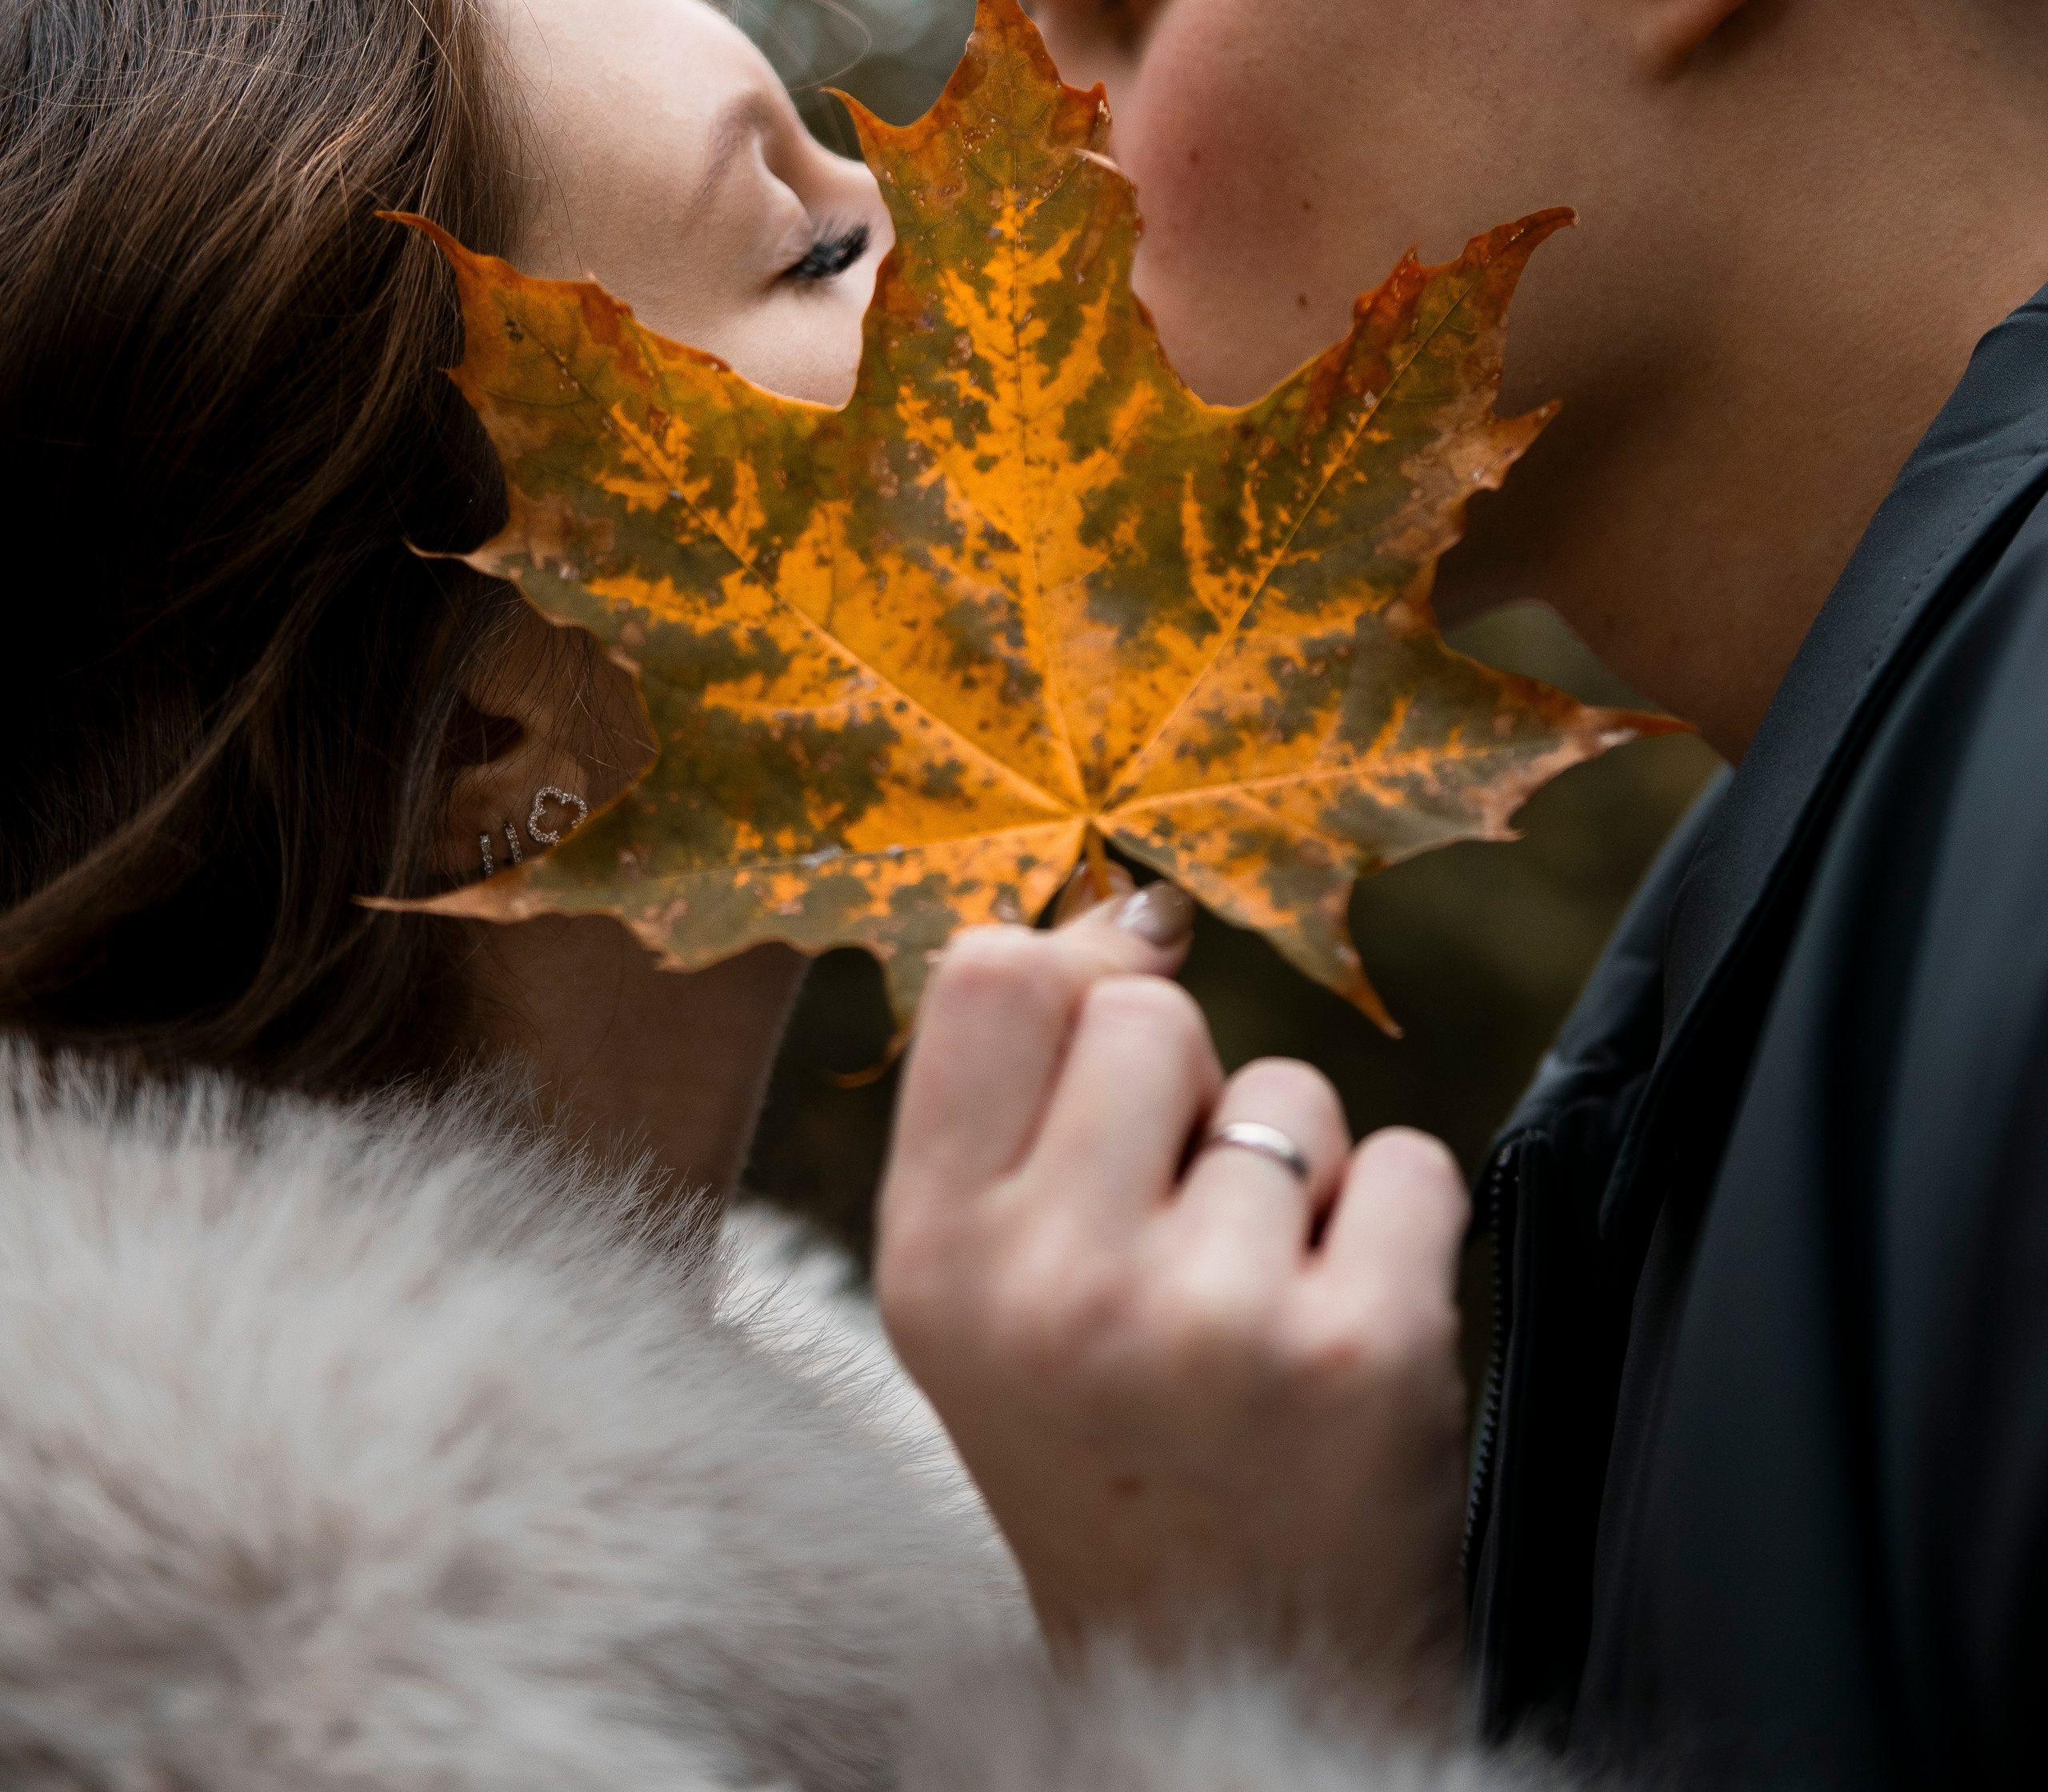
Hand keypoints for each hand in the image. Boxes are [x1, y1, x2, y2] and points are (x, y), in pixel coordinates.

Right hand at [875, 885, 1471, 1718]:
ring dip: (1303, 1175)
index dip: (1077, 968)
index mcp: (933, 1261)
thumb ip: (1022, 1101)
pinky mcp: (1361, 1357)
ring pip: (1294, 1092)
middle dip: (1196, 1095)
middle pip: (1152, 1017)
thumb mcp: (992, 1292)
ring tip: (1262, 1307)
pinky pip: (1414, 1164)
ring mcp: (1209, 1323)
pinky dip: (1402, 1230)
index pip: (989, 977)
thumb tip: (1134, 913)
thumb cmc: (1108, 1449)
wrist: (1224, 1682)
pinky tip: (1347, 1339)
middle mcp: (1052, 1288)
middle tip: (1187, 1234)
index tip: (1121, 1022)